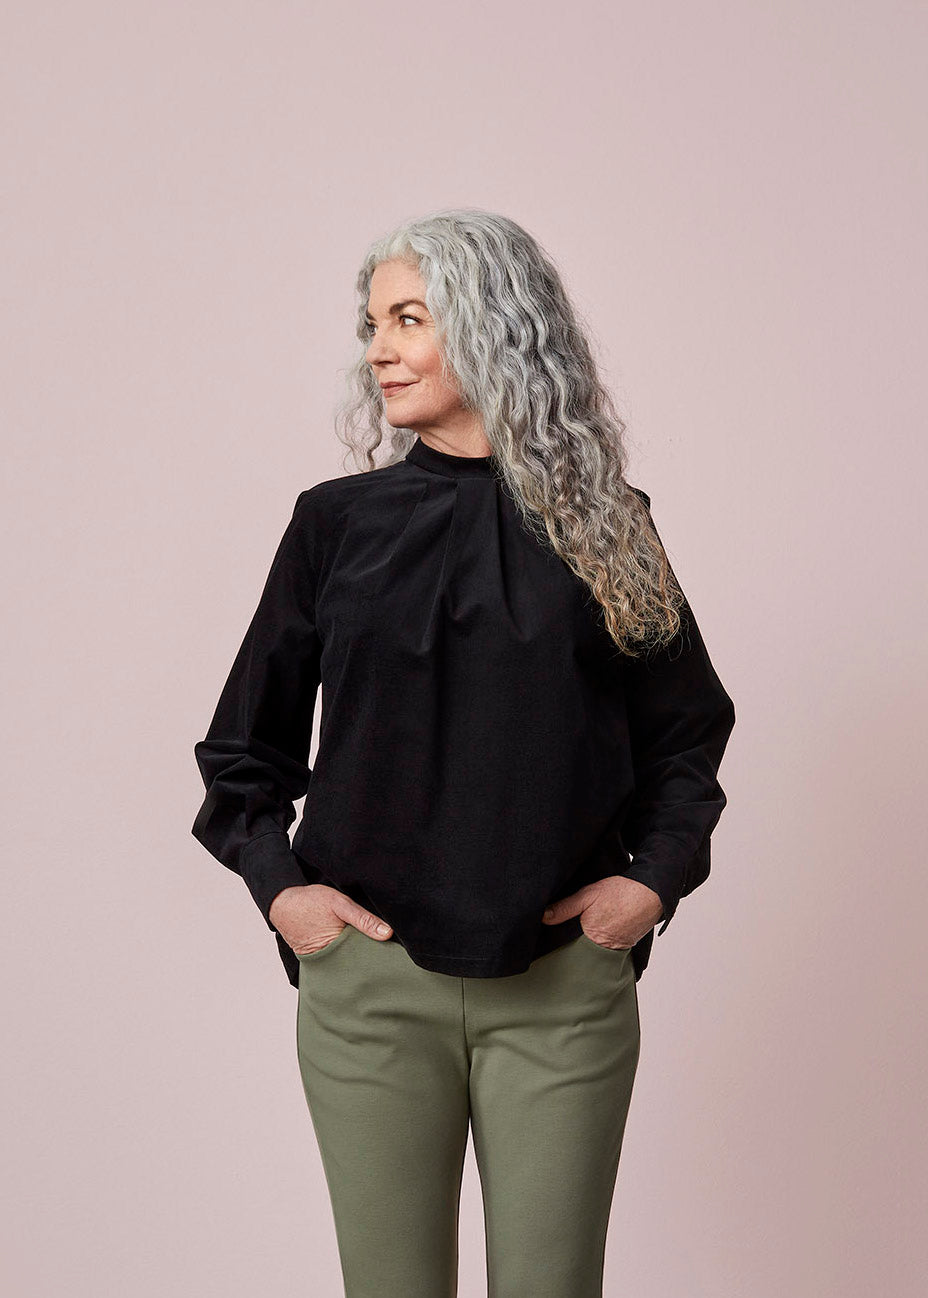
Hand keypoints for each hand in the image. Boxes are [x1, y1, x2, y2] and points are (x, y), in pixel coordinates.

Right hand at [268, 883, 392, 955]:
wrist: (282, 903)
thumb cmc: (310, 901)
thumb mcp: (340, 904)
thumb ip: (363, 919)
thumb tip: (388, 933)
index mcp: (338, 949)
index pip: (366, 959)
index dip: (380, 957)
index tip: (395, 957)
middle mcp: (331, 959)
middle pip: (358, 964)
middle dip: (371, 960)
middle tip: (390, 960)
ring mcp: (324, 960)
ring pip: (349, 962)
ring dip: (359, 957)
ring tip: (375, 955)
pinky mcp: (319, 956)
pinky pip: (338, 959)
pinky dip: (347, 955)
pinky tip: (357, 949)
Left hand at [541, 875, 663, 949]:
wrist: (651, 893)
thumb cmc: (620, 893)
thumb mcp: (588, 895)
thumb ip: (565, 907)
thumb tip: (543, 917)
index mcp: (592, 938)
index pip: (569, 950)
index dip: (560, 948)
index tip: (549, 947)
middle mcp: (605, 949)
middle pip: (582, 955)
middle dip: (573, 950)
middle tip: (560, 946)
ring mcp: (617, 950)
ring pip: (595, 953)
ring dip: (588, 947)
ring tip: (582, 938)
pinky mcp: (625, 946)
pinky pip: (608, 950)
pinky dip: (602, 944)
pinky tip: (598, 934)